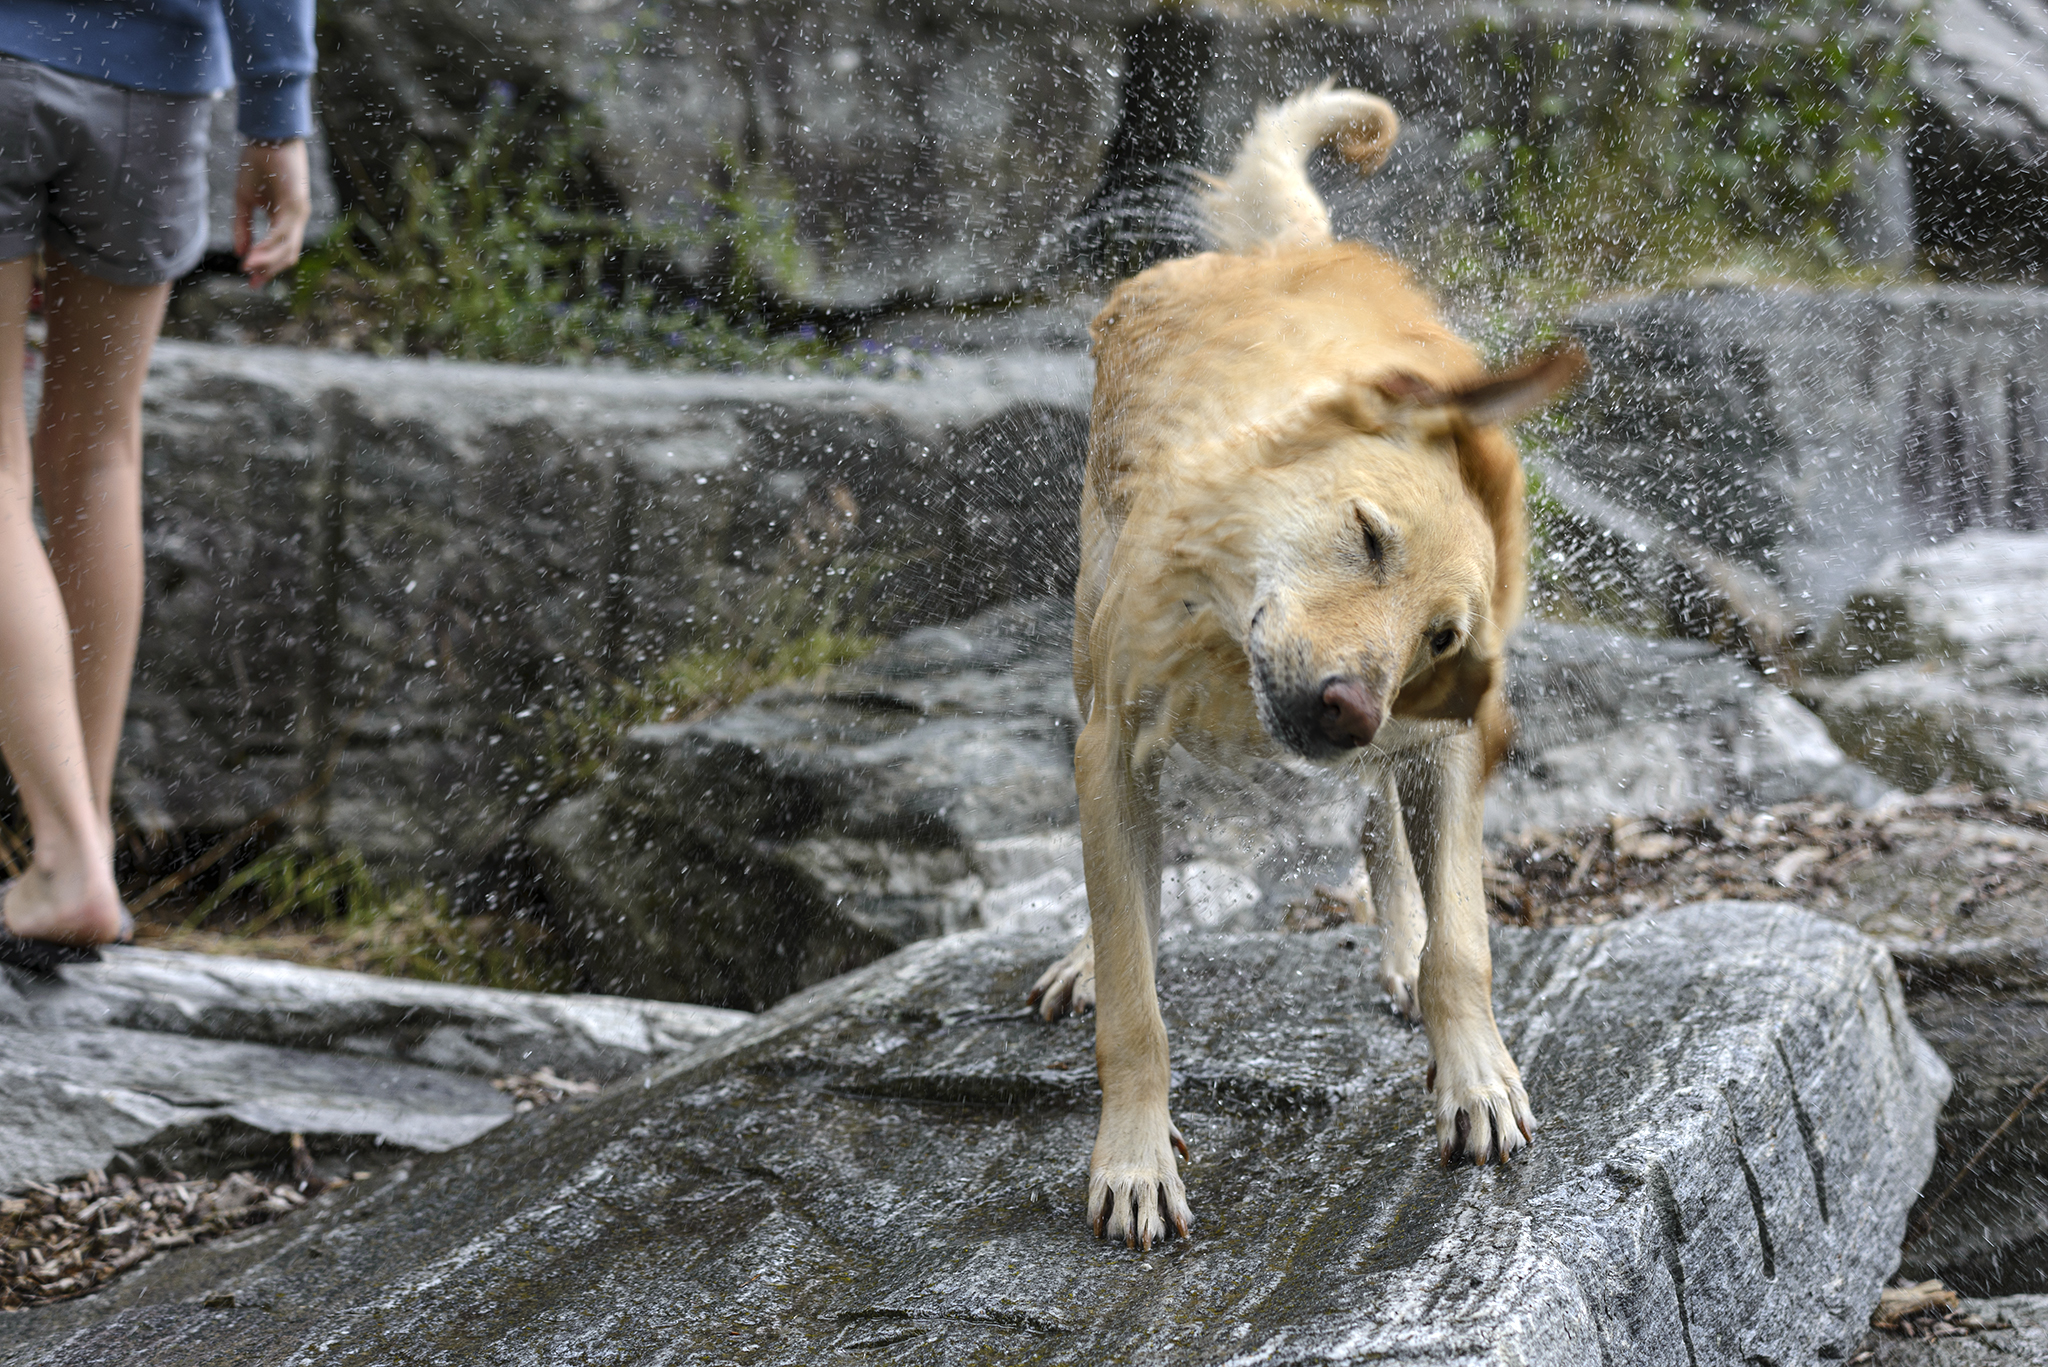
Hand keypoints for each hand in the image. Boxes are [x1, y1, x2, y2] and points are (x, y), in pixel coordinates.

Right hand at [234, 139, 310, 288]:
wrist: (266, 136)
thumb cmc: (257, 164)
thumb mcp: (244, 200)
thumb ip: (243, 227)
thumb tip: (240, 251)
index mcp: (283, 219)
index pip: (279, 250)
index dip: (266, 266)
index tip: (251, 281)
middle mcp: (295, 220)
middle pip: (287, 254)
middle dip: (270, 270)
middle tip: (253, 283)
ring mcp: (299, 213)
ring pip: (288, 248)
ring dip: (268, 261)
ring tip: (249, 269)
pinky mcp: (297, 205)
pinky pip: (283, 232)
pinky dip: (269, 246)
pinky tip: (254, 254)